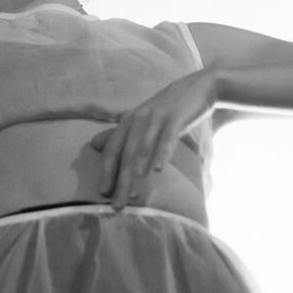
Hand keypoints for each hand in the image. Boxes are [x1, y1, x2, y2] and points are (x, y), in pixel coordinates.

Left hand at [90, 69, 217, 208]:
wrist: (199, 87)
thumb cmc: (168, 108)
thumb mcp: (142, 119)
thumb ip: (120, 134)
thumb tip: (93, 144)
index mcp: (128, 121)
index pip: (112, 150)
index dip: (106, 172)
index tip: (103, 194)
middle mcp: (138, 119)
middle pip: (126, 154)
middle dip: (120, 181)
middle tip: (117, 205)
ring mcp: (156, 117)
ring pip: (143, 149)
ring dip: (136, 173)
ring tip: (133, 195)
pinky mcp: (175, 118)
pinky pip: (167, 139)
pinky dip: (161, 154)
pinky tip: (158, 170)